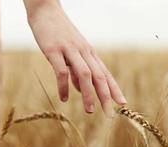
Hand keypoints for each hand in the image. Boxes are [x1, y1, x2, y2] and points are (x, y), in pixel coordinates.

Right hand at [24, 1, 125, 116]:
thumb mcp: (72, 53)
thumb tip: (80, 90)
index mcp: (90, 54)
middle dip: (106, 96)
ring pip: (85, 75)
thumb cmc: (60, 34)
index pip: (105, 74)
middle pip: (99, 76)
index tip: (122, 103)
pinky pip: (61, 71)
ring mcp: (70, 50)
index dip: (114, 89)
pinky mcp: (54, 50)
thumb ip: (77, 71)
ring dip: (88, 94)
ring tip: (89, 111)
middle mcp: (84, 52)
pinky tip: (64, 98)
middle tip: (109, 114)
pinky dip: (64, 86)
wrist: (46, 11)